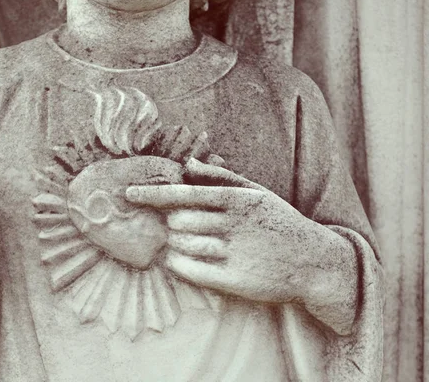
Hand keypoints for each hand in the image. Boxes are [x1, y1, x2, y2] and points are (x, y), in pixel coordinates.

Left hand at [126, 158, 355, 308]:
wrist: (314, 262)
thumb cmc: (280, 223)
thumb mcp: (257, 193)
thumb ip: (221, 177)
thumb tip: (188, 163)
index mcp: (237, 200)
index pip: (184, 193)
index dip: (153, 194)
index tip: (129, 193)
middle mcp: (234, 225)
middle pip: (178, 220)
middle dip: (168, 222)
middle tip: (171, 225)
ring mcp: (235, 253)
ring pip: (182, 244)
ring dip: (172, 243)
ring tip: (179, 242)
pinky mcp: (235, 280)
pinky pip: (191, 270)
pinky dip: (177, 264)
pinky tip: (177, 261)